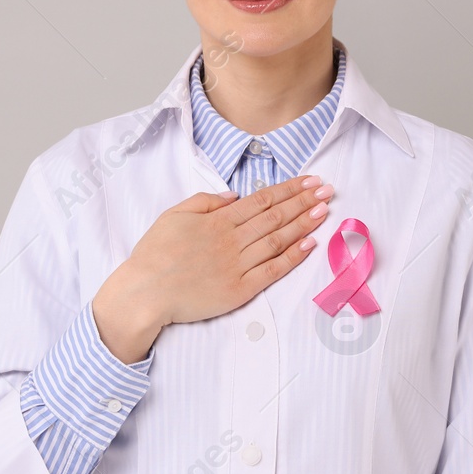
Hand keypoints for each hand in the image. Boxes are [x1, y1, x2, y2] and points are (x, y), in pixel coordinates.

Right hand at [92, 174, 332, 361]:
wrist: (144, 293)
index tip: (311, 180)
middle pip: (276, 216)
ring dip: (304, 224)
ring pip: (278, 239)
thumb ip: (205, 201)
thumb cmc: (154, 254)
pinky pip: (272, 270)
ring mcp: (238, 265)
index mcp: (218, 220)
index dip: (290, 189)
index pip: (262, 200)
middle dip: (305, 201)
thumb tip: (234, 194)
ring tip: (324, 211)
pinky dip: (292, 257)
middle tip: (328, 190)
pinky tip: (309, 244)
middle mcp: (232, 239)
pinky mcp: (240, 289)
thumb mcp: (173, 215)